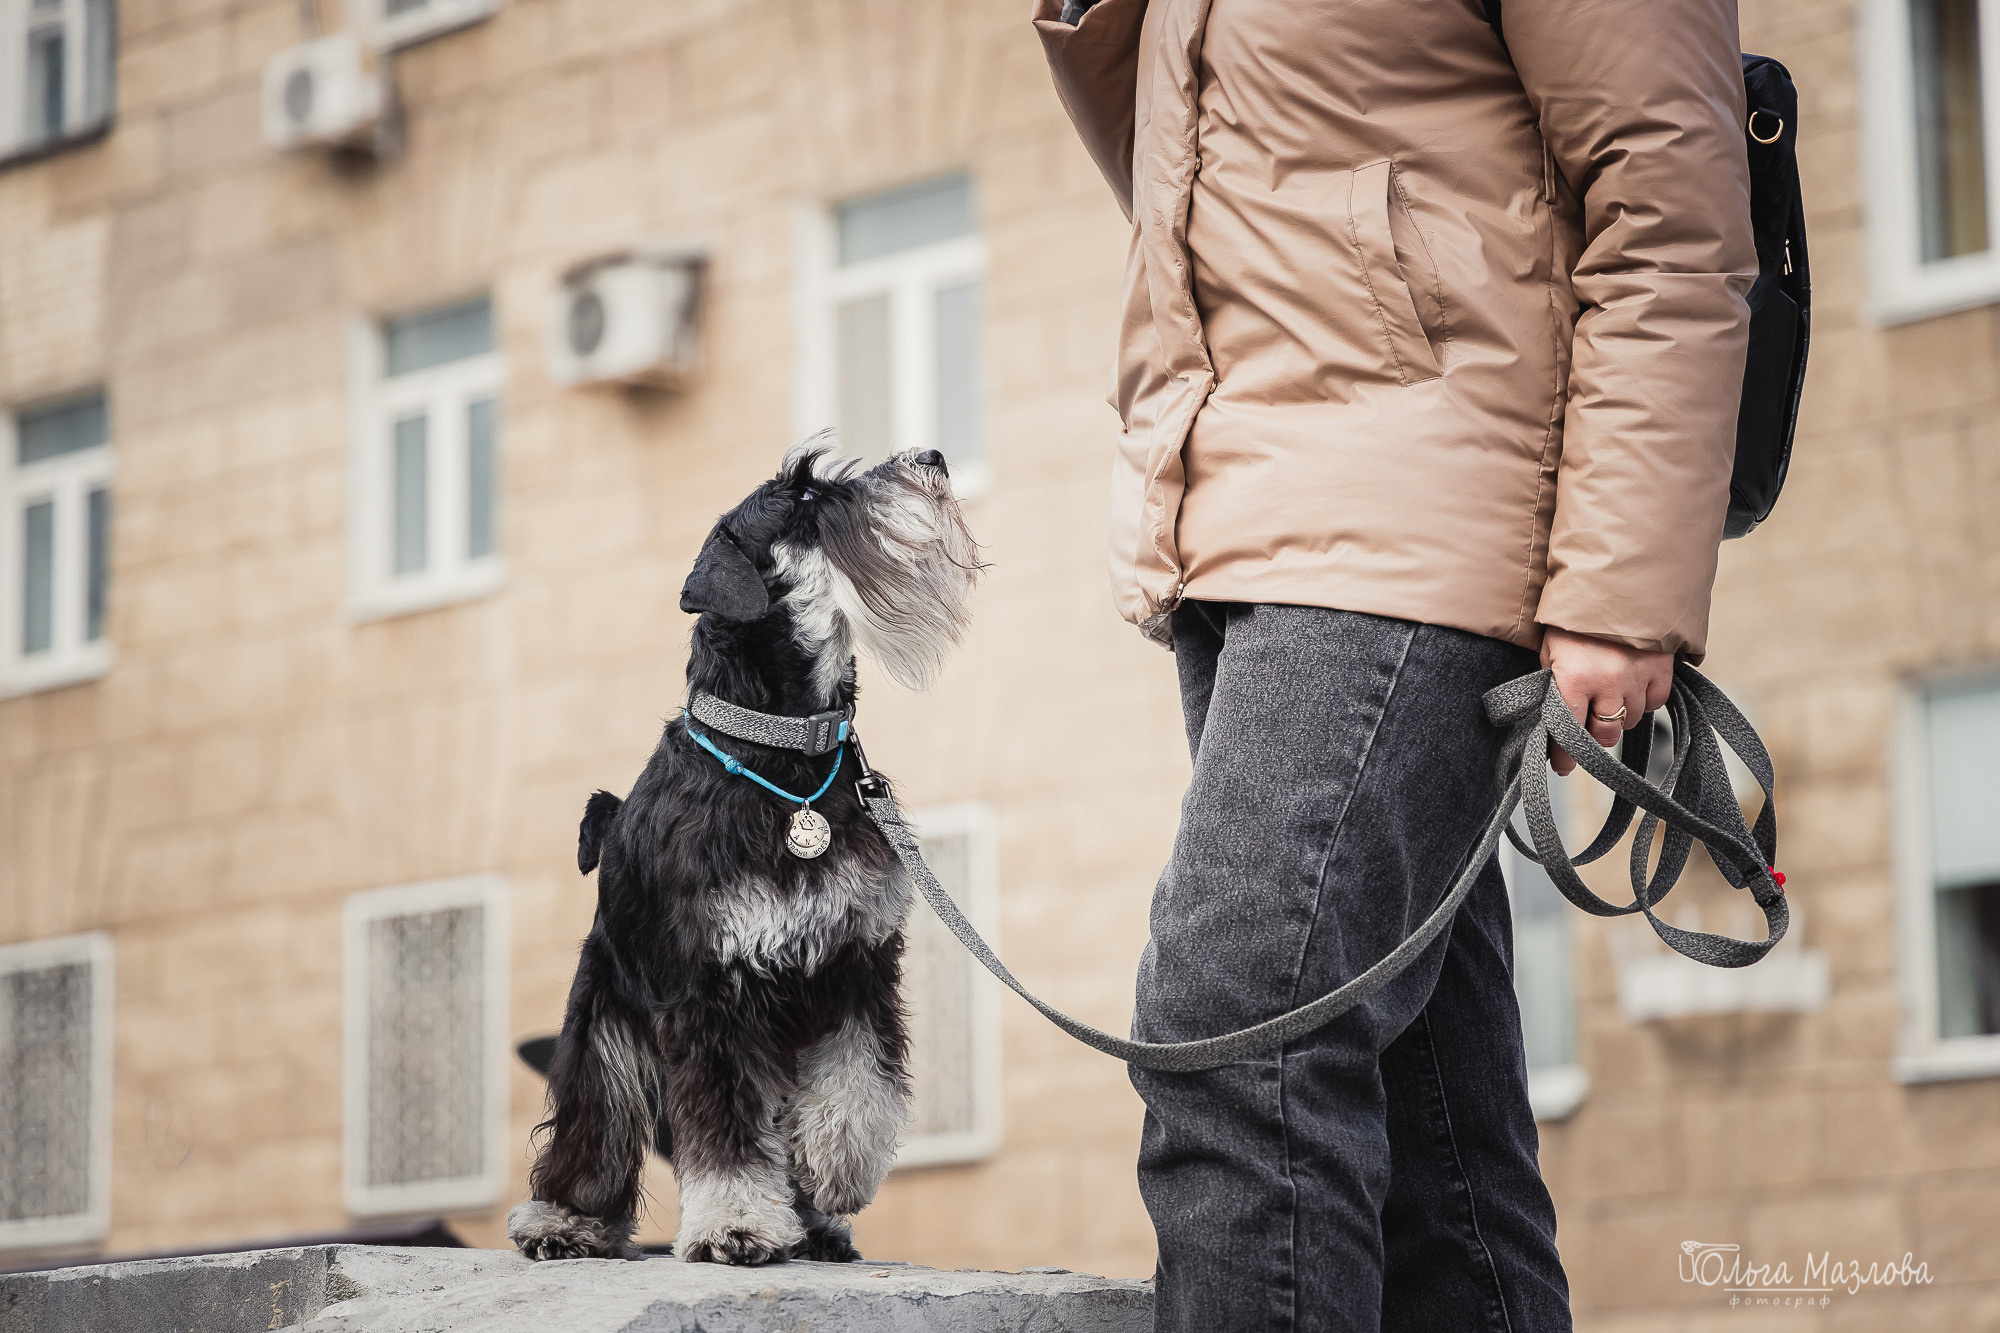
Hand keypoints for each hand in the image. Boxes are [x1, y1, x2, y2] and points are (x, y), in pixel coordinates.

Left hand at [1540, 626, 1672, 775]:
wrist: (1614, 580)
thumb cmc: (1573, 618)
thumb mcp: (1551, 650)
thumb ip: (1554, 685)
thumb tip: (1552, 721)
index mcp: (1575, 678)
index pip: (1568, 731)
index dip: (1563, 754)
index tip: (1561, 765)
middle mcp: (1608, 682)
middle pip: (1604, 734)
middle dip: (1593, 736)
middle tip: (1586, 728)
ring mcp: (1638, 676)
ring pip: (1630, 720)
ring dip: (1618, 715)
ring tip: (1608, 697)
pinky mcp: (1662, 668)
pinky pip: (1655, 702)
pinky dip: (1643, 701)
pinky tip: (1632, 688)